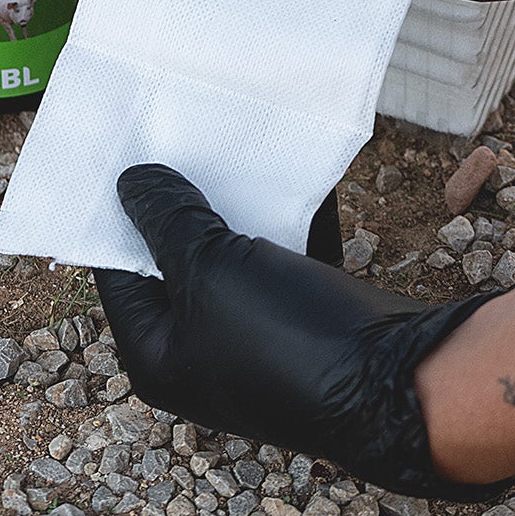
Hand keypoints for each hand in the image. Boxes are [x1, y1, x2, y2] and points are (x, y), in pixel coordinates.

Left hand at [94, 164, 503, 501]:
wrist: (398, 382)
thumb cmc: (283, 336)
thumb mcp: (208, 268)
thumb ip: (166, 220)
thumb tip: (131, 181)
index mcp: (157, 356)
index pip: (117, 272)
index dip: (116, 213)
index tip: (118, 151)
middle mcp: (201, 351)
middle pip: (176, 261)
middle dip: (180, 200)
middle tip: (171, 133)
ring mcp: (256, 335)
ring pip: (232, 252)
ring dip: (234, 202)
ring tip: (223, 136)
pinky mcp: (304, 317)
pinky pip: (281, 253)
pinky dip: (284, 216)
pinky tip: (284, 167)